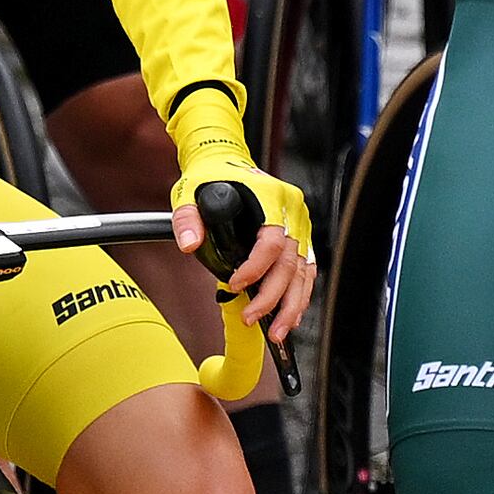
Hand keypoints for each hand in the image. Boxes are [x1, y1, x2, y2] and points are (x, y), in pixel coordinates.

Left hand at [161, 88, 316, 341]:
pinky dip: (299, 295)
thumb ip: (187, 218)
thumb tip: (190, 245)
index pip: (271, 241)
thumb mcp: (189, 191)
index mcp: (272, 197)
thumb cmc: (211, 175)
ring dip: (291, 305)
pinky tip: (291, 316)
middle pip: (290, 263)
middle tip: (252, 319)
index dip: (255, 268)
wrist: (225, 160)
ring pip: (303, 272)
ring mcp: (300, 224)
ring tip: (278, 332)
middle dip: (273, 298)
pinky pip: (305, 270)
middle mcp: (292, 211)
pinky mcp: (300, 236)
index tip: (234, 285)